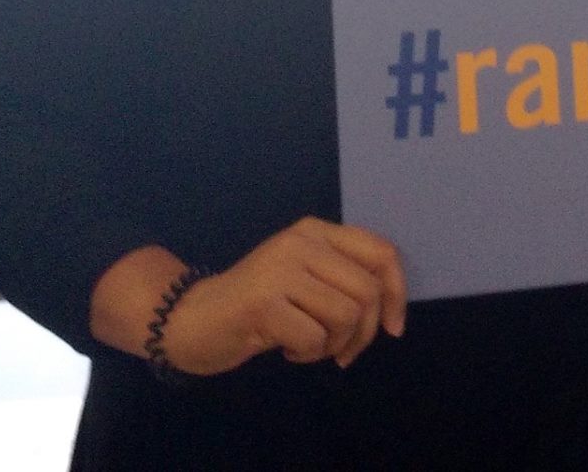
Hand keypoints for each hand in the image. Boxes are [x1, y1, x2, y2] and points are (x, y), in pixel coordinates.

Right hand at [158, 217, 406, 374]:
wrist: (189, 320)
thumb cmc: (257, 306)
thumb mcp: (306, 279)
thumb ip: (343, 279)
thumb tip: (392, 309)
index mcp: (317, 231)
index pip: (382, 253)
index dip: (397, 293)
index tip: (394, 327)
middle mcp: (302, 242)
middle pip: (368, 291)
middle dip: (364, 333)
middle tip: (343, 352)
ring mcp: (281, 269)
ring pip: (345, 316)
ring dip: (333, 346)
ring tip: (309, 347)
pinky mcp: (263, 302)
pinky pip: (314, 338)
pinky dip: (308, 355)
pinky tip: (286, 350)